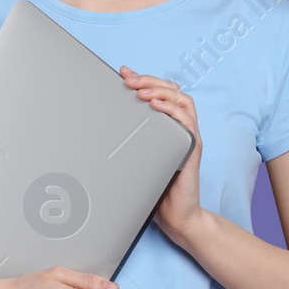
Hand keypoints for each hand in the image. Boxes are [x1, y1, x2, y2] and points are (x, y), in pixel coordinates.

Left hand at [120, 65, 204, 246]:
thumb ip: (126, 140)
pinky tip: (156, 106)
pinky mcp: (192, 148)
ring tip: (140, 91)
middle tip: (129, 79)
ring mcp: (188, 136)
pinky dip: (173, 110)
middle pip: (171, 90)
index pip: (160, 91)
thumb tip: (95, 128)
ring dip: (160, 91)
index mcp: (168, 126)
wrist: (176, 215)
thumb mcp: (136, 158)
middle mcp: (180, 127)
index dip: (143, 79)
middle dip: (149, 80)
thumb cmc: (154, 187)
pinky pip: (187, 122)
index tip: (123, 72)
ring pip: (182, 100)